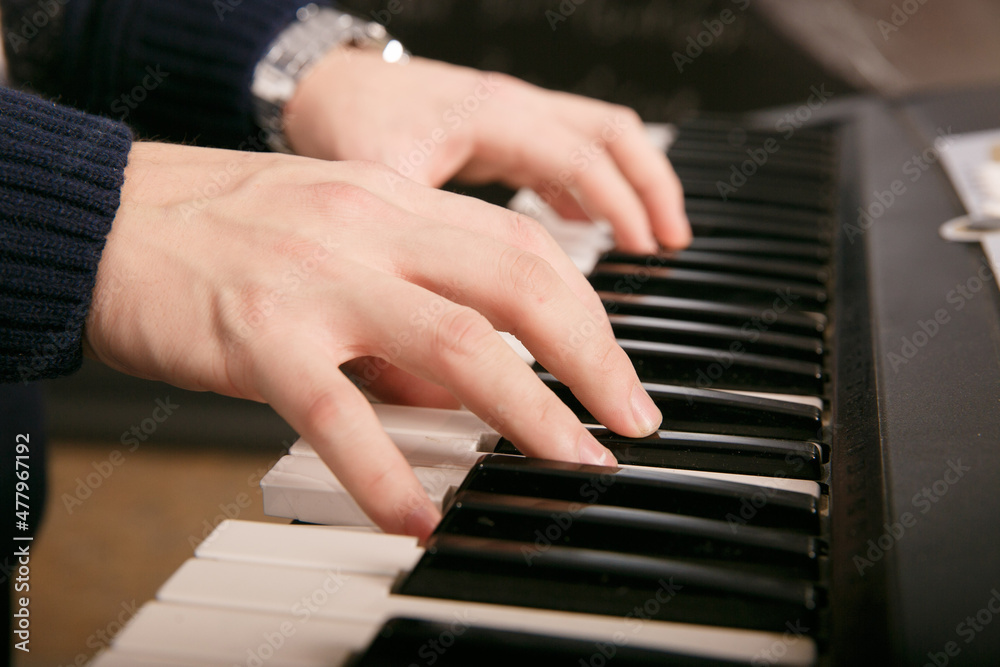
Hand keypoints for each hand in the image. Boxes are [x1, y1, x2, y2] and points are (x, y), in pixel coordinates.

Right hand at [85, 143, 663, 538]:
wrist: (106, 217)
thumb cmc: (223, 227)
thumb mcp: (335, 233)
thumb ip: (409, 296)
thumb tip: (468, 386)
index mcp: (393, 200)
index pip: (521, 248)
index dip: (585, 310)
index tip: (612, 367)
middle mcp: (370, 228)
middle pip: (517, 285)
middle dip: (590, 358)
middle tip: (627, 420)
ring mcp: (318, 279)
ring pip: (454, 343)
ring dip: (527, 411)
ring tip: (569, 461)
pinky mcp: (258, 334)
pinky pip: (337, 411)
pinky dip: (386, 471)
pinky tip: (417, 515)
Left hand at [283, 49, 690, 253]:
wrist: (318, 79)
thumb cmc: (341, 121)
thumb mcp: (374, 189)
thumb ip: (413, 256)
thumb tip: (442, 348)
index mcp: (491, 114)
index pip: (582, 158)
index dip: (621, 208)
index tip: (643, 253)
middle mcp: (513, 104)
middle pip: (614, 135)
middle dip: (651, 192)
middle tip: (670, 248)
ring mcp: (513, 112)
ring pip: (601, 135)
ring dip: (633, 183)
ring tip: (652, 241)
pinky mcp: (504, 129)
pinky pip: (570, 147)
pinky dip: (593, 186)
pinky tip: (588, 226)